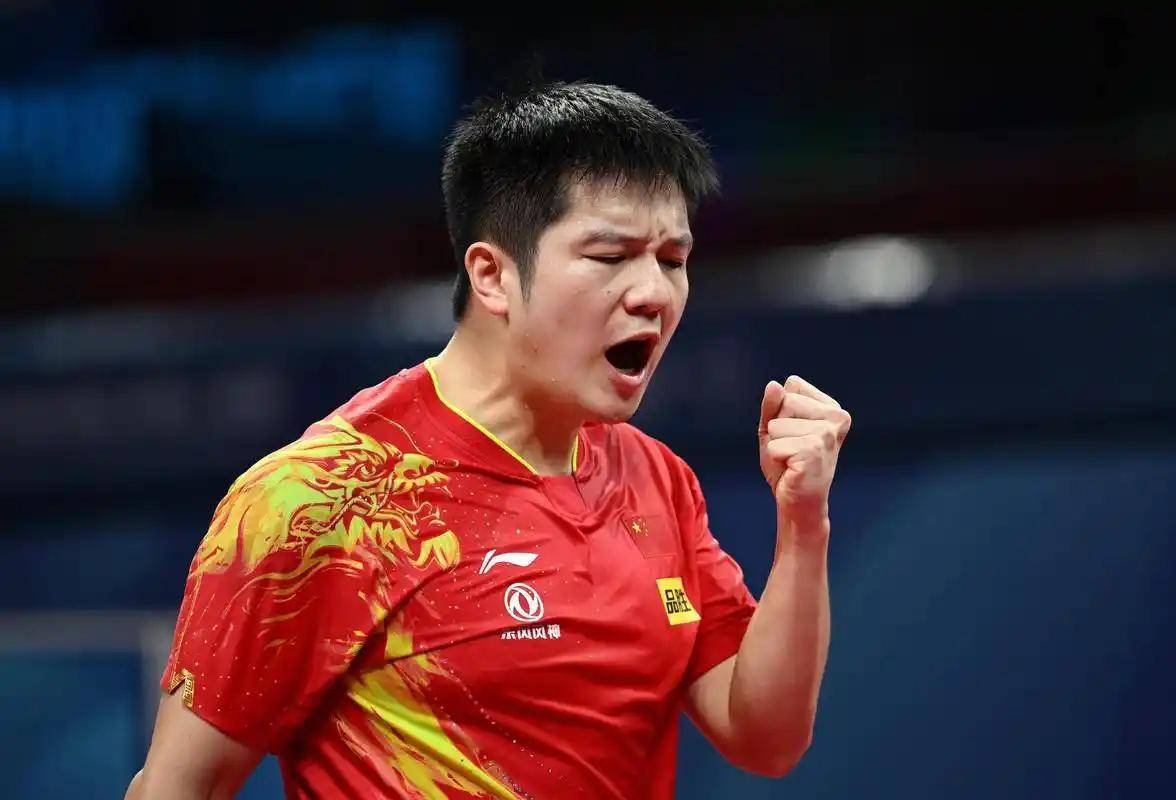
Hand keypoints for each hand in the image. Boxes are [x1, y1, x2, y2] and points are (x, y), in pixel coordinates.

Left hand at [758, 376, 851, 524]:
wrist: (799, 501)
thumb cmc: (788, 463)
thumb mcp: (774, 428)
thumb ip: (772, 406)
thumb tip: (774, 385)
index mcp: (831, 407)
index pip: (792, 385)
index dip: (781, 409)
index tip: (793, 432)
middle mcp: (837, 416)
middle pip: (785, 401)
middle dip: (777, 427)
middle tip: (792, 448)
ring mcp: (827, 434)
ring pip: (777, 425)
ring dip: (776, 445)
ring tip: (792, 459)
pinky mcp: (815, 451)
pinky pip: (776, 446)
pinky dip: (776, 459)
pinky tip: (792, 468)